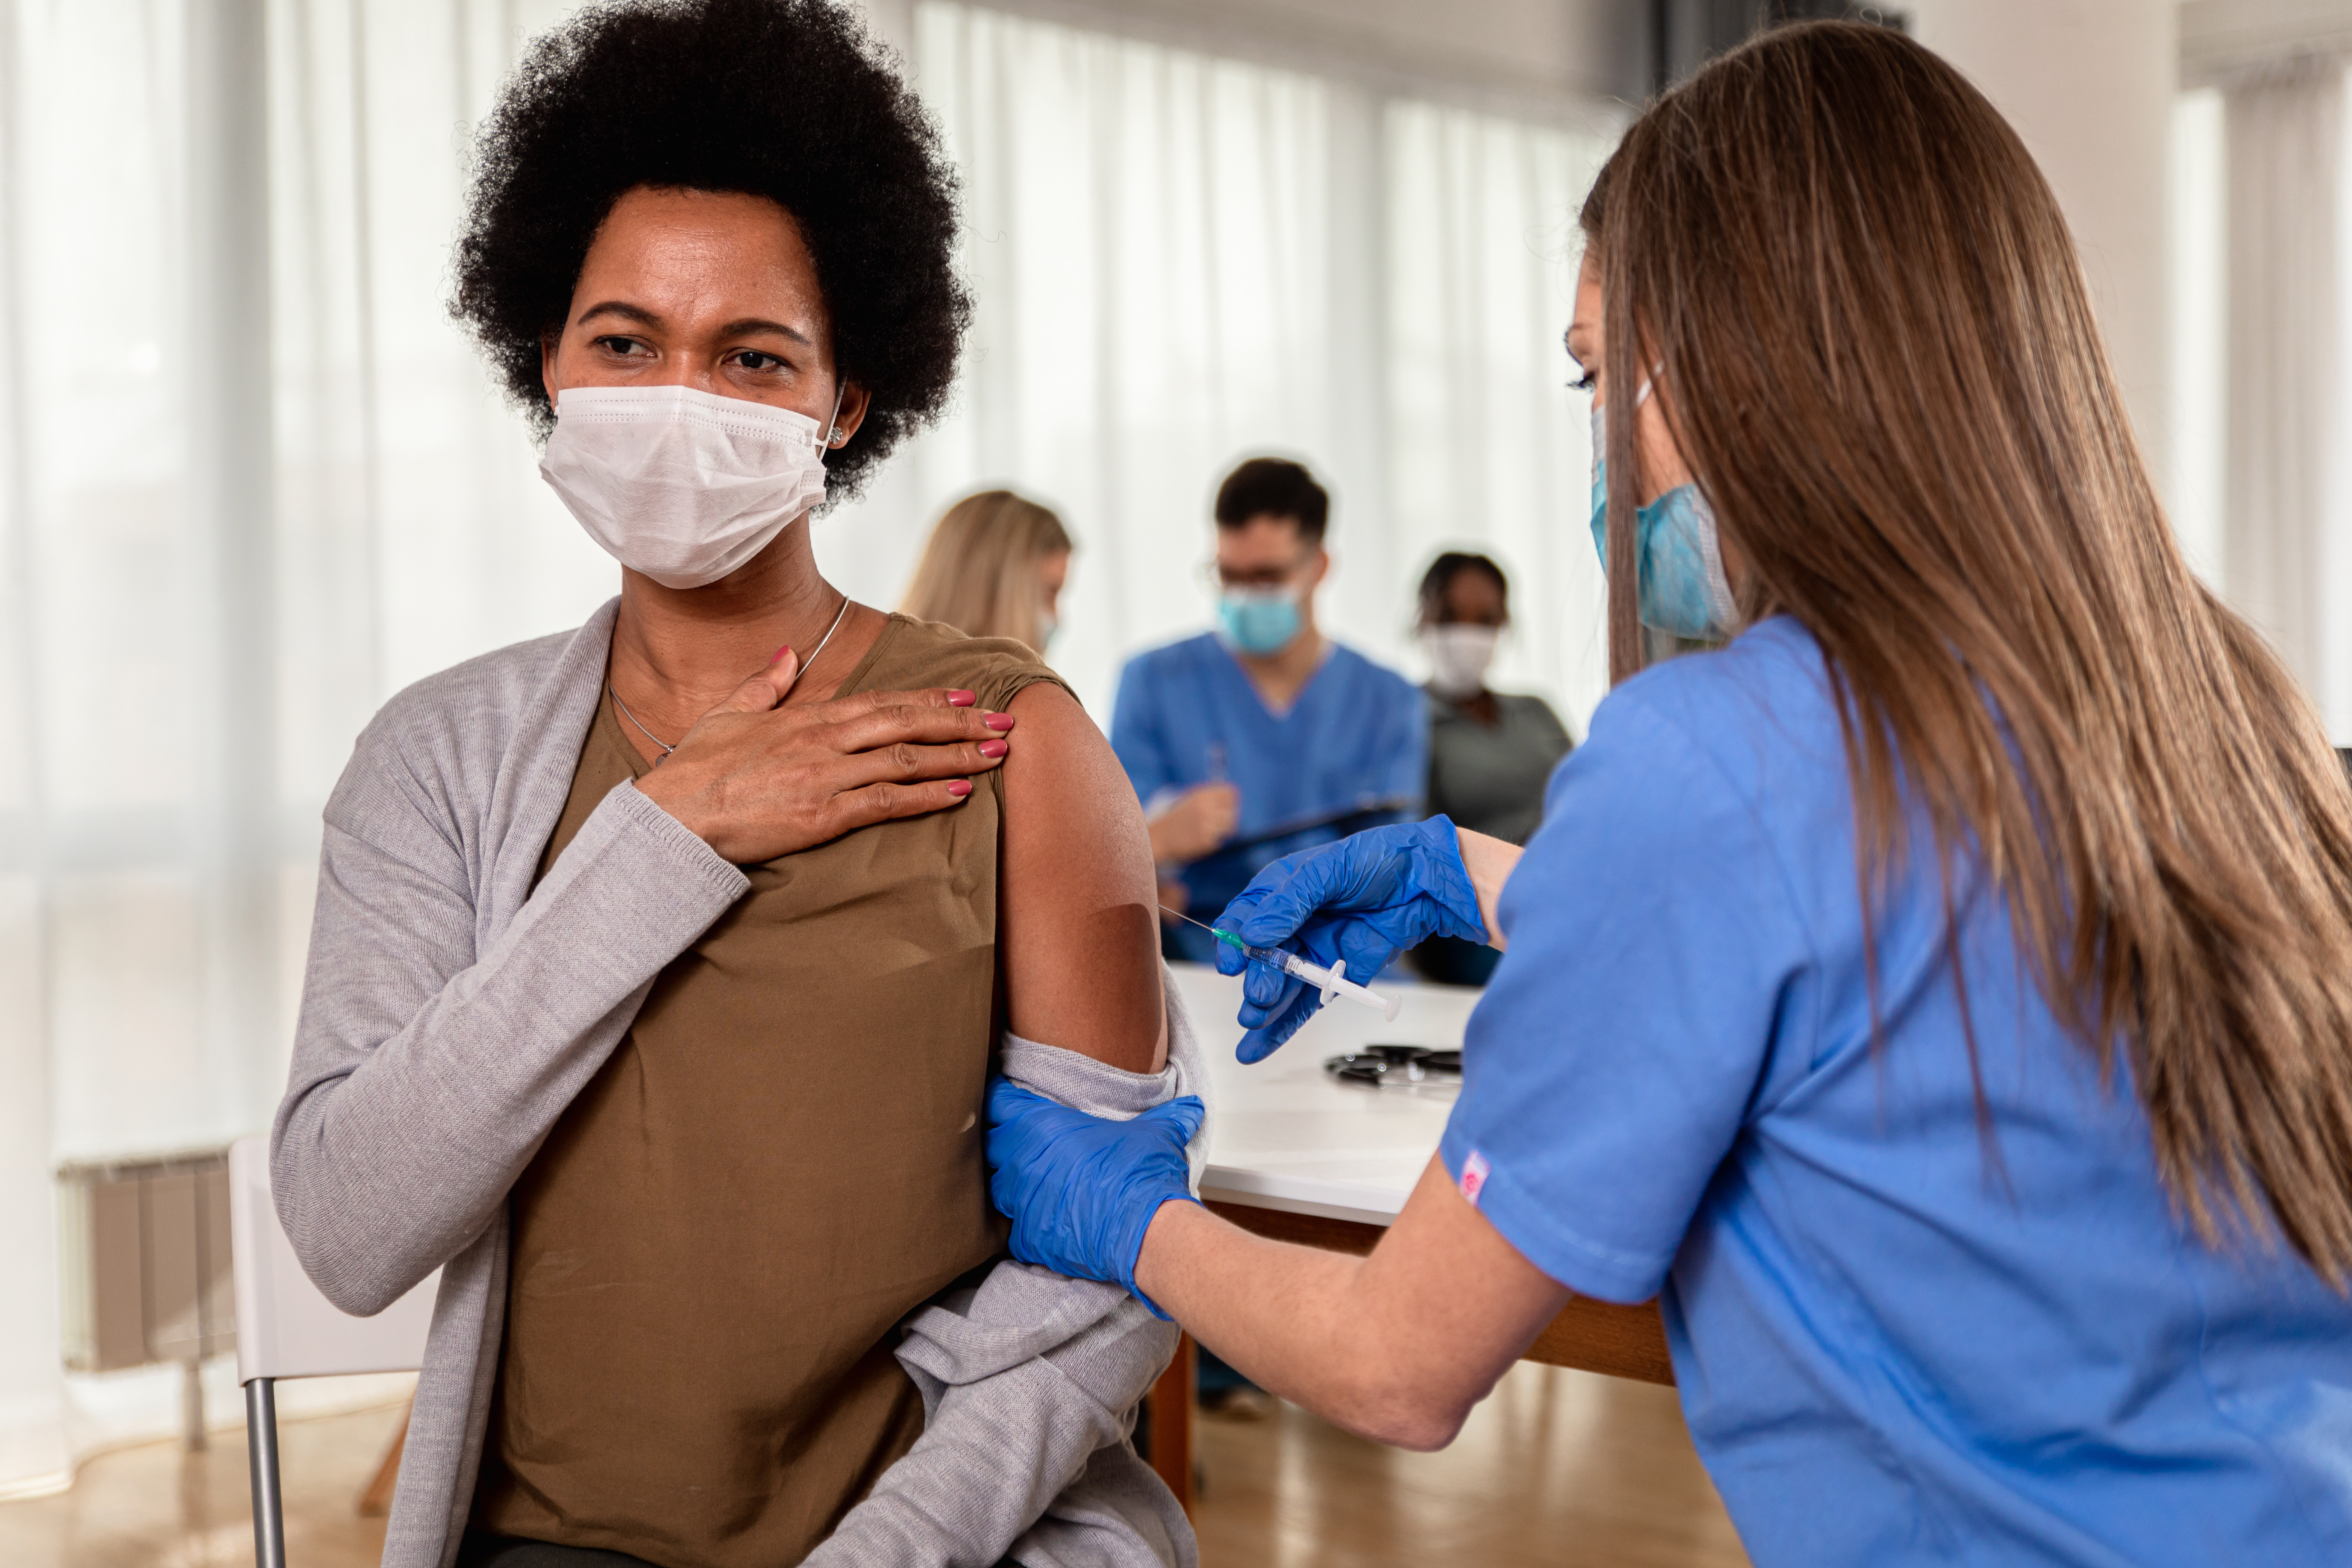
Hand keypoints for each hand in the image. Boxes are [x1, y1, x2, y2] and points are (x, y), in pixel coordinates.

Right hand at [634, 647, 1016, 863]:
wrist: (669, 817)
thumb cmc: (694, 771)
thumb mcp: (727, 715)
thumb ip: (764, 684)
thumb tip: (789, 655)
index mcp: (805, 717)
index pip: (881, 702)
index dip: (927, 698)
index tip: (966, 695)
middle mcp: (822, 742)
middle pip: (905, 724)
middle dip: (959, 721)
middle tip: (1005, 722)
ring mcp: (823, 778)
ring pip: (904, 760)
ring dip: (956, 756)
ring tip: (996, 755)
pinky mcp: (820, 816)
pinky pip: (884, 802)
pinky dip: (924, 796)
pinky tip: (958, 794)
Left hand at [985, 1078, 1203, 1318]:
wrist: (1145, 1232)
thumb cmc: (1143, 1174)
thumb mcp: (1157, 1133)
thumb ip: (1168, 1115)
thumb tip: (1190, 1108)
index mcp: (1040, 1126)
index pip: (997, 1102)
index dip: (1003, 1101)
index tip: (1011, 1103)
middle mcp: (1022, 1161)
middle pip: (991, 1145)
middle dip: (1004, 1144)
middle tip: (1027, 1145)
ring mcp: (1021, 1202)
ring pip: (998, 1188)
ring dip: (1013, 1184)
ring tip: (1036, 1184)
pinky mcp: (1027, 1239)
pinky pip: (1014, 1229)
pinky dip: (1028, 1225)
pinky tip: (1049, 1221)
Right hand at [1147, 781, 1239, 863]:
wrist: (1158, 838)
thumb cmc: (1176, 819)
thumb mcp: (1190, 800)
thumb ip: (1210, 796)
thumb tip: (1234, 793)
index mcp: (1201, 796)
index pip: (1230, 793)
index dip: (1229, 801)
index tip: (1224, 808)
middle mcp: (1205, 809)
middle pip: (1232, 811)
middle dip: (1227, 818)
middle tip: (1217, 823)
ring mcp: (1206, 826)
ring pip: (1229, 827)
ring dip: (1222, 830)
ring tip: (1210, 832)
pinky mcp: (1206, 842)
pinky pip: (1219, 841)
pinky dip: (1213, 842)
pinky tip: (1200, 840)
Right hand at [1216, 817, 1486, 1061]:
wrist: (1427, 881)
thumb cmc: (1377, 859)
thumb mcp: (1328, 871)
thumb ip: (1290, 903)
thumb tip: (1253, 935)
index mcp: (1281, 892)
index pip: (1243, 920)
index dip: (1231, 943)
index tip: (1232, 964)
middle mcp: (1292, 925)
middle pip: (1261, 959)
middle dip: (1257, 979)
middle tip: (1259, 996)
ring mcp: (1314, 953)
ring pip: (1280, 987)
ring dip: (1264, 1008)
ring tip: (1255, 1023)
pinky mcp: (1337, 977)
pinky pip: (1305, 1005)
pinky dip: (1283, 1027)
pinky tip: (1258, 1048)